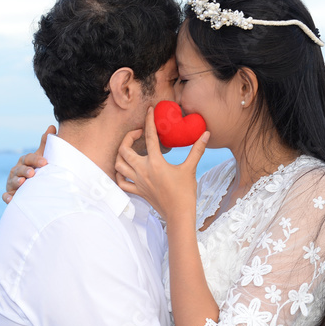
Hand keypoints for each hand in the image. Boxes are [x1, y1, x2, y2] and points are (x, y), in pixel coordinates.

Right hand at [3, 125, 54, 203]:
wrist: (32, 186)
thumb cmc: (37, 170)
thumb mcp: (41, 157)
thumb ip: (45, 144)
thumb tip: (52, 127)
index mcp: (25, 162)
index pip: (29, 159)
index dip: (36, 160)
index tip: (45, 162)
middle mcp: (16, 171)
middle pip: (19, 169)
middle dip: (25, 171)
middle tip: (32, 173)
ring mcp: (12, 182)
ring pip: (13, 181)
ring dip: (16, 181)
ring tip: (22, 182)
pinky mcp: (10, 194)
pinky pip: (6, 196)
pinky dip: (7, 197)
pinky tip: (11, 199)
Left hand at [114, 106, 208, 220]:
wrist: (179, 214)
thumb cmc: (185, 192)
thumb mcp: (190, 168)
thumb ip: (197, 150)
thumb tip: (206, 134)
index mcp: (155, 162)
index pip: (149, 136)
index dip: (149, 121)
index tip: (149, 111)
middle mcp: (142, 171)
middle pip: (124, 149)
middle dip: (128, 137)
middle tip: (138, 134)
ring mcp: (137, 182)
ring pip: (118, 165)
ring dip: (120, 155)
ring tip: (129, 149)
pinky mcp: (137, 191)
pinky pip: (120, 182)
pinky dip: (119, 175)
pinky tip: (125, 170)